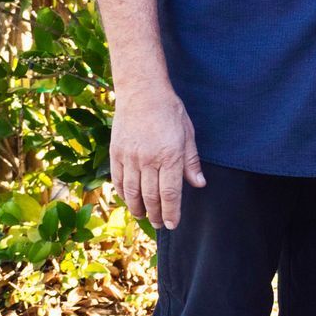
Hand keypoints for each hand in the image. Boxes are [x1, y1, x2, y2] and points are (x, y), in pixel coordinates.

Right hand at [111, 84, 204, 229]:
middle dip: (156, 215)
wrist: (142, 92)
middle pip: (151, 197)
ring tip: (144, 216)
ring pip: (132, 193)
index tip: (173, 224)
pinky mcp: (116, 154)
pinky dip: (124, 194)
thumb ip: (191, 162)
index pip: (170, 193)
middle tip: (160, 224)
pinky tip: (130, 200)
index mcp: (170, 155)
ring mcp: (130, 157)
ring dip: (138, 209)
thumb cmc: (170, 111)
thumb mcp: (188, 133)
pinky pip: (118, 181)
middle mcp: (149, 160)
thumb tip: (199, 184)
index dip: (171, 212)